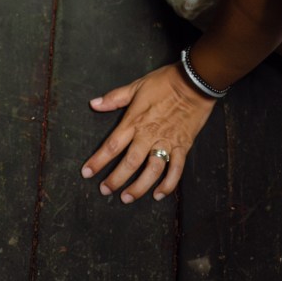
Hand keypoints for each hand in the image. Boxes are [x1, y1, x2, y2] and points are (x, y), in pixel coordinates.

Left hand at [82, 60, 215, 202]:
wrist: (194, 82)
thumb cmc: (165, 82)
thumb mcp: (137, 86)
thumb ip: (115, 98)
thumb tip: (94, 104)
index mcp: (135, 121)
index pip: (112, 145)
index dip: (98, 161)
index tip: (87, 173)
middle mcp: (149, 135)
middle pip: (130, 163)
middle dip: (115, 180)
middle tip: (105, 190)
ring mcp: (167, 143)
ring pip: (151, 171)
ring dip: (139, 187)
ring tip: (126, 198)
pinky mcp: (182, 146)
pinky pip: (175, 170)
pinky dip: (168, 185)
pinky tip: (158, 194)